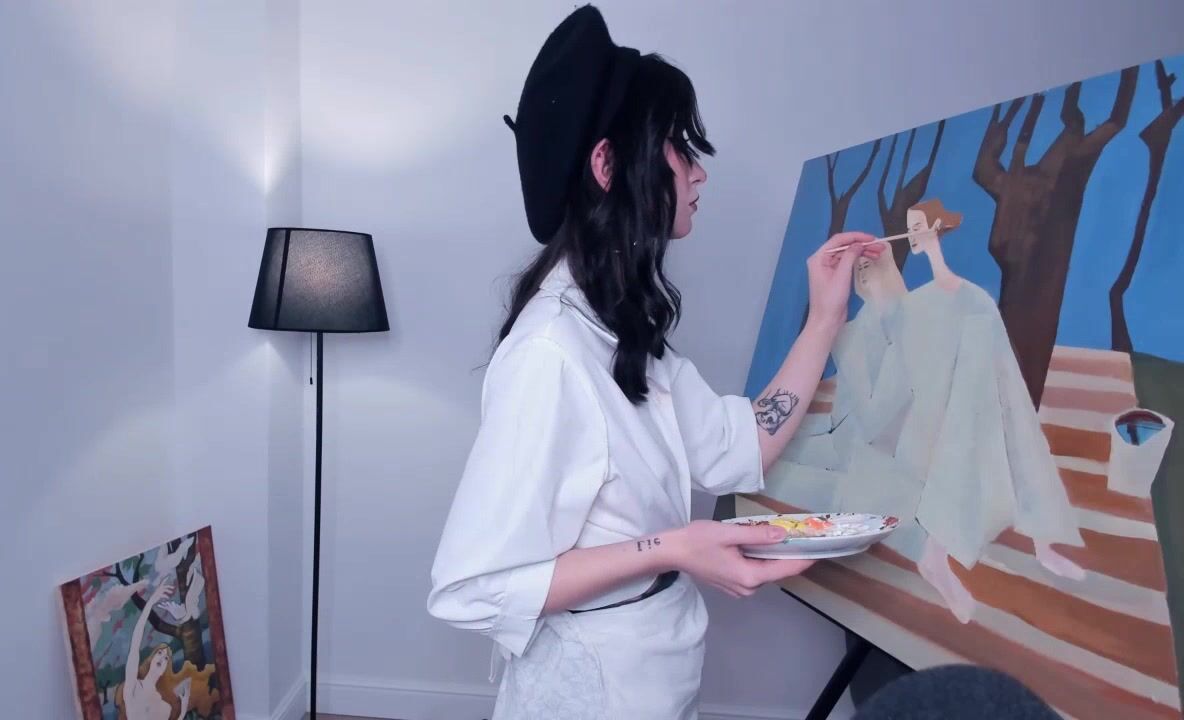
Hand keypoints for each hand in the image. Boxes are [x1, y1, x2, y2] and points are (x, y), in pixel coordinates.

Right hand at [148, 577, 175, 606]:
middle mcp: (158, 589)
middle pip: (165, 586)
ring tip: (172, 592)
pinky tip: (168, 598)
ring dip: (168, 590)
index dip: (165, 579)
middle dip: (169, 586)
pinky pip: (163, 595)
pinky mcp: (158, 595)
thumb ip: (165, 590)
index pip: (162, 582)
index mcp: (159, 587)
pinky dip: (166, 596)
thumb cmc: (157, 596)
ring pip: (164, 589)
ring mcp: (158, 592)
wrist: (151, 600)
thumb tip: (172, 591)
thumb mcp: (160, 592)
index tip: (168, 576)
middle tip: (174, 587)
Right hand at [667, 520, 814, 596]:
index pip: (785, 568)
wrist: (672, 552)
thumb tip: (783, 535)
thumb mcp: (728, 533)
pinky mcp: (734, 584)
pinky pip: (756, 571)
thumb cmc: (697, 541)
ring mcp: (740, 589)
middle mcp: (748, 588)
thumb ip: (757, 535)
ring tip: (788, 537)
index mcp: (749, 576)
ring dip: (776, 556)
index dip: (804, 558)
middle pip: (778, 570)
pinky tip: (764, 545)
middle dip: (791, 554)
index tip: (821, 548)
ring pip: (767, 571)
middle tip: (805, 536)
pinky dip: (763, 559)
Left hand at [805, 232, 883, 328]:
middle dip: (862, 245)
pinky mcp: (835, 275)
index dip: (855, 237)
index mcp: (818, 258)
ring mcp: (829, 268)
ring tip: (879, 253)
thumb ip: (849, 257)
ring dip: (862, 252)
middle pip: (844, 246)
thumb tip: (858, 244)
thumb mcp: (841, 276)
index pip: (838, 240)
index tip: (871, 239)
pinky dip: (858, 260)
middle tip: (880, 247)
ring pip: (847, 254)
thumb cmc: (831, 299)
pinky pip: (848, 262)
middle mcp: (822, 260)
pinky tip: (870, 259)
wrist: (827, 321)